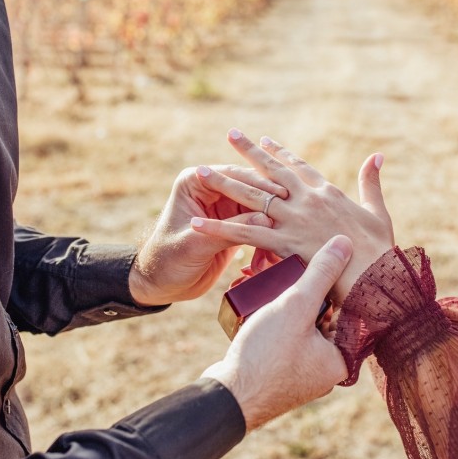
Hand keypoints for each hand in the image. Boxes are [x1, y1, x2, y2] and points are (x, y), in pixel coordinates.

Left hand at [129, 165, 287, 305]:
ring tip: (296, 224)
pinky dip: (268, 231)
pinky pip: (257, 222)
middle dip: (271, 198)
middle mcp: (211, 189)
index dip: (258, 184)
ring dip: (273, 215)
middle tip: (296, 206)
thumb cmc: (168, 260)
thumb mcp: (196, 245)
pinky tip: (284, 240)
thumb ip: (229, 231)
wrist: (161, 283)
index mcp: (196, 182)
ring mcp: (223, 206)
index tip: (281, 194)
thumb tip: (266, 219)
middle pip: (248, 187)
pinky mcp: (233, 224)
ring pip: (257, 204)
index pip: (232, 175)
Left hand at [189, 130, 393, 301]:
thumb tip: (378, 155)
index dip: (279, 153)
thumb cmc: (380, 248)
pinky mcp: (283, 242)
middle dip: (248, 152)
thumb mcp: (377, 210)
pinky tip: (197, 224)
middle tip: (230, 134)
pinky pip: (245, 234)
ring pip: (252, 197)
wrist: (376, 274)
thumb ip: (372, 182)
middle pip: (271, 171)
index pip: (297, 167)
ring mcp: (293, 219)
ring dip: (225, 183)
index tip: (263, 140)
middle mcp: (306, 200)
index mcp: (327, 192)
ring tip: (200, 170)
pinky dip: (219, 229)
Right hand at [201, 236, 351, 429]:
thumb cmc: (265, 354)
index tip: (327, 262)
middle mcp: (326, 371)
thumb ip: (321, 273)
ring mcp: (302, 375)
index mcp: (342, 359)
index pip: (350, 311)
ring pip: (304, 329)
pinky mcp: (280, 374)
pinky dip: (280, 323)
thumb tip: (345, 242)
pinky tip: (265, 307)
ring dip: (293, 307)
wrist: (226, 397)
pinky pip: (287, 341)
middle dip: (312, 294)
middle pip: (326, 319)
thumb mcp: (296, 304)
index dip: (338, 283)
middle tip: (300, 269)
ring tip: (280, 283)